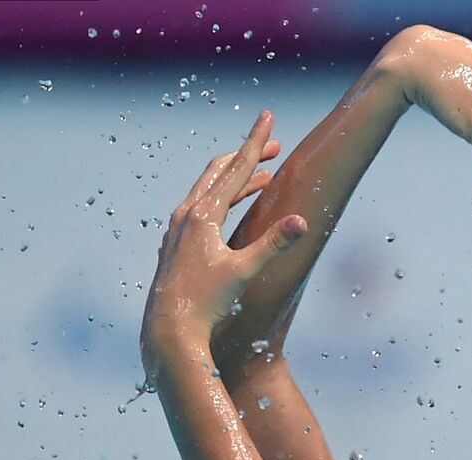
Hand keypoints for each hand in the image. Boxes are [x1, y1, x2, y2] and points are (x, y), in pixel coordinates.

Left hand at [140, 110, 306, 378]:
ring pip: (209, 191)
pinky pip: (201, 209)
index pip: (237, 169)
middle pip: (220, 172)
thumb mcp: (244, 272)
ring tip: (261, 177)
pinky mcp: (176, 245)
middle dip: (248, 157)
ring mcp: (177, 230)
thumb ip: (273, 244)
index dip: (256, 143)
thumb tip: (302, 221)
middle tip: (274, 147)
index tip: (268, 117)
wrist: (169, 331)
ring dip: (237, 180)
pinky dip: (222, 200)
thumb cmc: (206, 303)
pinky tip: (229, 210)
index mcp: (203, 215)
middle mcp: (186, 216)